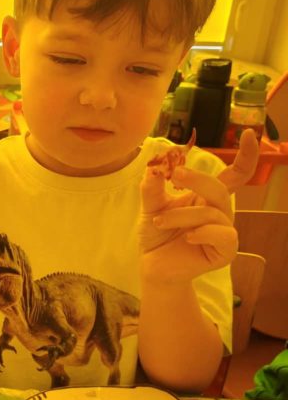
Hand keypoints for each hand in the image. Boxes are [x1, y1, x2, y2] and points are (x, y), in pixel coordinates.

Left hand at [139, 129, 259, 283]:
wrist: (152, 265)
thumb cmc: (157, 234)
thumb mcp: (151, 206)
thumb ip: (153, 186)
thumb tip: (154, 164)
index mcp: (207, 197)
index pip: (235, 174)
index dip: (246, 155)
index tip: (249, 134)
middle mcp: (220, 212)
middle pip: (221, 188)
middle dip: (198, 179)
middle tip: (175, 173)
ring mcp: (224, 232)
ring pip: (212, 213)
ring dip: (182, 215)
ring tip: (159, 221)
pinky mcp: (224, 252)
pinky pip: (224, 236)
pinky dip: (204, 233)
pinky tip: (188, 238)